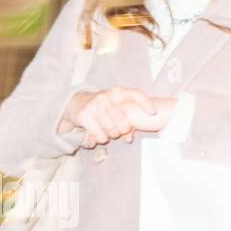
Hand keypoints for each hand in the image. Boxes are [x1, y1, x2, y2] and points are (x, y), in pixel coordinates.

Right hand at [58, 88, 172, 147]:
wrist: (77, 102)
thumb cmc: (103, 107)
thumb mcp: (115, 106)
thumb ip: (126, 118)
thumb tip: (129, 139)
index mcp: (118, 91)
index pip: (136, 94)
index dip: (146, 103)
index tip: (153, 113)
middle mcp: (107, 96)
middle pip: (123, 119)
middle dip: (124, 129)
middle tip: (121, 131)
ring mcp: (95, 105)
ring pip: (111, 128)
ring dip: (112, 135)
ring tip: (111, 133)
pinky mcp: (85, 115)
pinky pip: (99, 134)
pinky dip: (102, 138)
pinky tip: (101, 137)